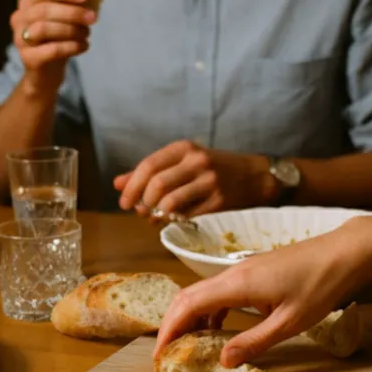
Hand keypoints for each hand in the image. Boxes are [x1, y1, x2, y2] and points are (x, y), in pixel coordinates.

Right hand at [10, 0, 97, 94]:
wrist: (46, 73)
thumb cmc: (56, 40)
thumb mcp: (65, 20)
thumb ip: (75, 6)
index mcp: (27, 3)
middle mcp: (19, 18)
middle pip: (45, 10)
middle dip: (72, 12)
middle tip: (92, 18)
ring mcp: (20, 39)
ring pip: (45, 28)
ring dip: (71, 30)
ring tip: (87, 34)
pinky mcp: (28, 58)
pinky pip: (52, 50)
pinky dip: (71, 47)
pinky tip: (83, 46)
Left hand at [113, 141, 276, 216]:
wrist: (254, 176)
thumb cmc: (212, 169)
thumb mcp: (182, 161)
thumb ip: (150, 171)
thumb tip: (117, 184)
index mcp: (184, 148)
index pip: (149, 165)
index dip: (131, 187)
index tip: (124, 203)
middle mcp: (197, 161)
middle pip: (157, 184)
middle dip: (142, 202)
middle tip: (139, 212)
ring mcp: (210, 182)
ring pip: (170, 202)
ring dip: (156, 215)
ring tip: (153, 219)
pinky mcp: (219, 202)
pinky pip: (187, 216)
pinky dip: (173, 222)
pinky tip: (170, 222)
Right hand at [153, 222, 371, 365]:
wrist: (343, 252)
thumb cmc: (320, 286)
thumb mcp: (289, 323)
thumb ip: (253, 342)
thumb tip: (222, 360)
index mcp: (236, 285)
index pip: (188, 305)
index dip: (169, 329)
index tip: (160, 353)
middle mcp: (231, 274)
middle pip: (187, 297)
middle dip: (172, 324)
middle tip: (167, 353)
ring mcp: (241, 270)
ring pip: (201, 292)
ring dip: (189, 317)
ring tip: (188, 344)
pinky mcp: (251, 271)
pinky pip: (218, 291)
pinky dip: (209, 309)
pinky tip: (216, 328)